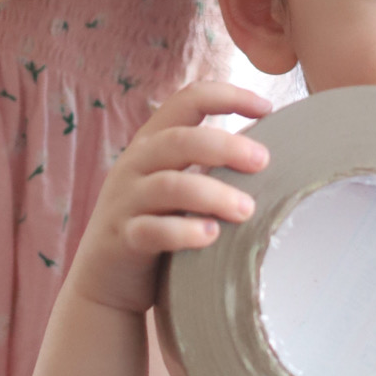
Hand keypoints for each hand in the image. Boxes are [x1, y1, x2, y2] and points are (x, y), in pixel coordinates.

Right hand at [70, 79, 272, 316]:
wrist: (105, 280)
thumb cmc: (156, 224)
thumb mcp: (175, 183)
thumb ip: (206, 164)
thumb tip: (270, 154)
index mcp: (152, 141)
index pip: (188, 99)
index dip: (228, 95)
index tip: (267, 107)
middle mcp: (135, 164)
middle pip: (180, 140)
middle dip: (226, 147)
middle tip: (264, 162)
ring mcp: (126, 201)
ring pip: (170, 186)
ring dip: (213, 194)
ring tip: (246, 210)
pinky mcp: (123, 239)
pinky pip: (153, 230)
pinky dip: (184, 232)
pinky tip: (211, 236)